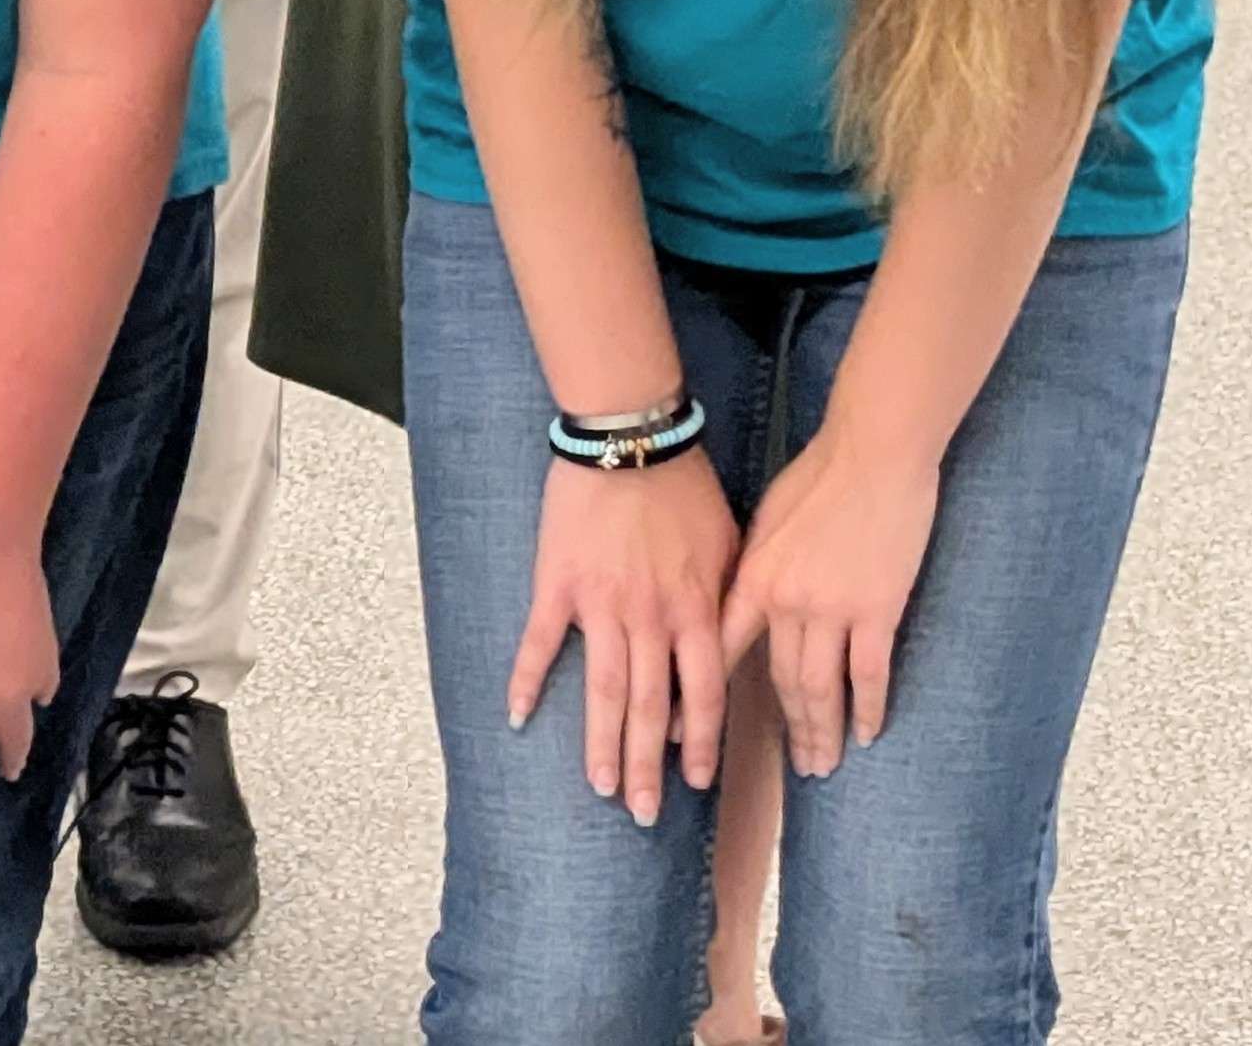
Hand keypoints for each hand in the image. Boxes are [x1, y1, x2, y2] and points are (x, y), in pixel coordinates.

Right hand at [512, 448, 739, 822]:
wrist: (629, 439)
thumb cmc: (686, 489)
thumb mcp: (730, 548)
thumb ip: (728, 604)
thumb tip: (732, 652)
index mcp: (696, 610)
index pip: (704, 695)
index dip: (701, 743)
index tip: (695, 783)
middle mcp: (650, 618)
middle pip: (651, 707)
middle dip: (647, 766)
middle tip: (640, 812)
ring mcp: (600, 605)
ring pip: (603, 689)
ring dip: (600, 743)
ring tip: (599, 785)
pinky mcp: (557, 585)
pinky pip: (540, 643)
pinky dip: (528, 681)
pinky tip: (519, 716)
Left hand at [723, 435, 939, 776]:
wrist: (871, 454)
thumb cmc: (818, 478)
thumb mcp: (766, 523)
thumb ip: (755, 570)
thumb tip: (746, 604)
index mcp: (751, 579)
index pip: (722, 651)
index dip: (709, 696)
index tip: (698, 732)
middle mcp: (784, 602)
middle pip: (778, 681)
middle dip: (786, 729)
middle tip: (792, 766)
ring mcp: (832, 609)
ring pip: (821, 687)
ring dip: (822, 731)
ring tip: (824, 764)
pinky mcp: (877, 610)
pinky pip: (870, 674)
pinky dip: (868, 709)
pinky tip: (868, 733)